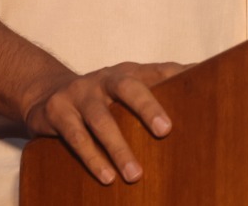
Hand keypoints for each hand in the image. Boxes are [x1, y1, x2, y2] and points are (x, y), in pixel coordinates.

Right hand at [22, 61, 188, 185]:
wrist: (45, 93)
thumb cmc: (100, 96)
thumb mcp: (125, 88)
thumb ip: (158, 87)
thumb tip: (201, 81)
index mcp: (128, 72)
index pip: (158, 71)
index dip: (179, 75)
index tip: (202, 83)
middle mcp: (106, 78)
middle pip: (129, 88)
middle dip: (147, 107)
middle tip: (166, 131)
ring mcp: (80, 93)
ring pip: (101, 120)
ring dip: (119, 148)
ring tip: (135, 175)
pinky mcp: (58, 111)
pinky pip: (76, 137)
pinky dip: (92, 158)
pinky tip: (107, 176)